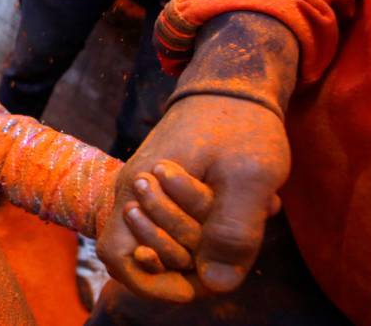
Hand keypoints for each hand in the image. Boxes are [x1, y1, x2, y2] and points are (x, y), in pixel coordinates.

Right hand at [97, 95, 288, 301]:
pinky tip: (243, 204)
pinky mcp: (162, 185)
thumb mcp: (250, 177)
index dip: (152, 284)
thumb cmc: (241, 124)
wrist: (234, 82)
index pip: (119, 260)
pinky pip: (179, 222)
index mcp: (138, 189)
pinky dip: (210, 225)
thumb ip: (233, 231)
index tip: (193, 287)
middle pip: (146, 256)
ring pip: (167, 240)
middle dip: (193, 258)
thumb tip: (214, 284)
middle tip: (235, 228)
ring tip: (246, 210)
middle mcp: (132, 190)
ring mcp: (144, 187)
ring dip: (207, 241)